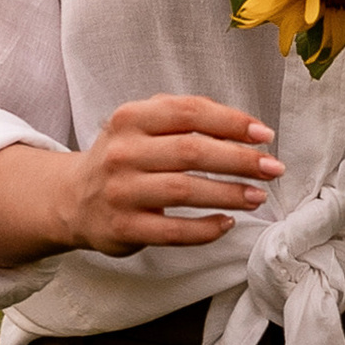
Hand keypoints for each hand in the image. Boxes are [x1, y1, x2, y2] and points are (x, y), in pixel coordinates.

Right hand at [0, 92, 282, 269]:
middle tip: (272, 168)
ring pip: (184, 191)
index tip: (264, 134)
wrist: (72, 198)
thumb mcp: (142, 125)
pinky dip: (205, 229)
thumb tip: (246, 129)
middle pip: (191, 152)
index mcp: (130, 118)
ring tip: (258, 196)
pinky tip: (227, 224)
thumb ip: (185, 118)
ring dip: (228, 194)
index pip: (188, 113)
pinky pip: (172, 231)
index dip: (231, 122)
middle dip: (239, 160)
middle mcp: (122, 153)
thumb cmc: (124, 158)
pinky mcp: (122, 228)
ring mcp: (120, 192)